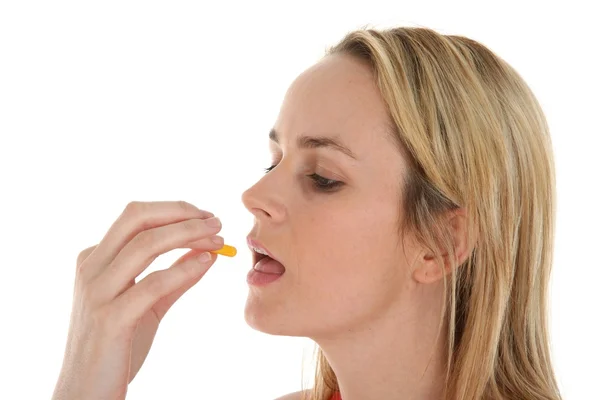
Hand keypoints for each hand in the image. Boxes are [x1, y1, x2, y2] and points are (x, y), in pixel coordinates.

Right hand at [52, 201, 224, 399]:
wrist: (86, 392)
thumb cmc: (117, 345)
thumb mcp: (148, 304)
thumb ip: (174, 277)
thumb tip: (207, 251)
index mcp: (96, 259)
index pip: (137, 217)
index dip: (176, 211)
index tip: (207, 217)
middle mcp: (91, 268)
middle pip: (137, 218)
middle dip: (181, 213)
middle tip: (215, 221)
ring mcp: (97, 292)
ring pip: (145, 244)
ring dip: (189, 235)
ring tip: (219, 240)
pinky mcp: (110, 319)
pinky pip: (153, 284)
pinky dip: (184, 269)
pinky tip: (207, 263)